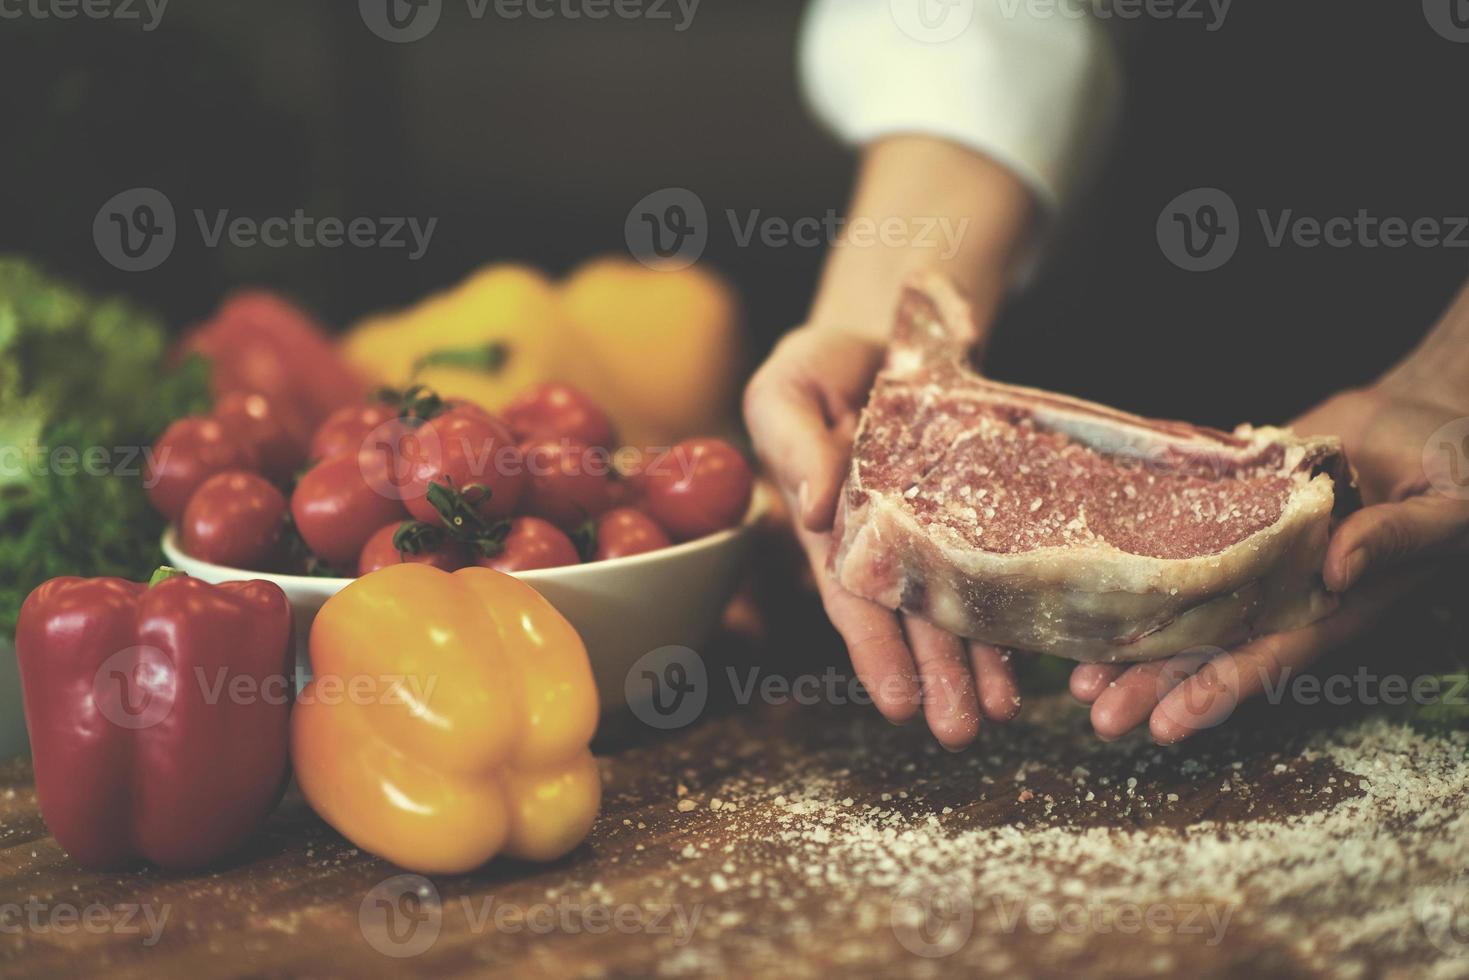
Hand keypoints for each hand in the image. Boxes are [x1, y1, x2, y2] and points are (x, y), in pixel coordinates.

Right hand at [744, 324, 1021, 749]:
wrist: (886, 331)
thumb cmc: (818, 365)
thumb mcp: (785, 391)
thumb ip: (789, 446)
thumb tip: (811, 509)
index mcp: (831, 522)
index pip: (852, 595)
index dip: (873, 649)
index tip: (895, 703)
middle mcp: (882, 539)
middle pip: (909, 617)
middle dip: (932, 676)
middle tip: (960, 731)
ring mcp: (931, 527)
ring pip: (954, 603)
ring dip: (972, 663)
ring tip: (998, 713)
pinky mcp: (975, 506)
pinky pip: (995, 562)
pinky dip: (1008, 608)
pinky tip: (1029, 655)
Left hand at [1068, 381, 1468, 742]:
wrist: (1415, 415)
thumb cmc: (1453, 463)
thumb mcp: (1447, 501)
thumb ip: (1396, 538)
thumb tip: (1337, 574)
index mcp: (1336, 603)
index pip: (1271, 656)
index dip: (1221, 690)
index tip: (1170, 724)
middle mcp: (1282, 589)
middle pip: (1210, 648)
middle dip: (1154, 686)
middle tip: (1097, 716)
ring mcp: (1247, 554)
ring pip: (1179, 607)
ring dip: (1130, 644)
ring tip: (1075, 679)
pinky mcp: (1222, 511)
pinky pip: (1171, 543)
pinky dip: (1131, 567)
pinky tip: (1084, 590)